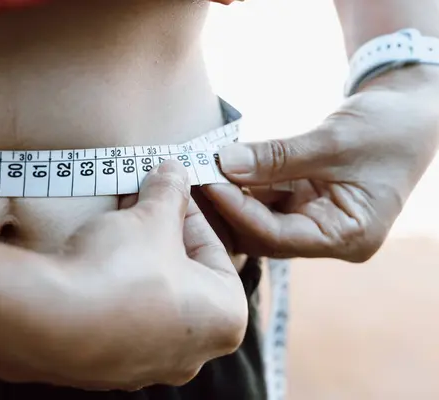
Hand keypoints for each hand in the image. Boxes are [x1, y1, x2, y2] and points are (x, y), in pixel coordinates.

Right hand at [0, 161, 246, 390]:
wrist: (50, 320)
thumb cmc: (120, 272)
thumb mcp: (152, 218)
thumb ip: (170, 192)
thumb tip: (174, 171)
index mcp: (224, 320)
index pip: (217, 254)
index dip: (192, 215)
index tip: (171, 194)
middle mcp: (193, 354)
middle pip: (184, 277)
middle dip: (163, 236)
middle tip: (144, 206)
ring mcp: (148, 367)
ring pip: (152, 300)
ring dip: (139, 261)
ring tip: (116, 227)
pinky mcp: (107, 369)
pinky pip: (120, 320)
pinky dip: (115, 290)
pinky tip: (96, 262)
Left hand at [204, 65, 438, 261]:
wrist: (412, 109)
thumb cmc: (389, 127)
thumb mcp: (332, 142)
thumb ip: (277, 157)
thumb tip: (224, 162)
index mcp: (348, 238)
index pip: (278, 236)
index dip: (239, 210)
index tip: (208, 181)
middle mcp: (328, 236)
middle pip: (263, 233)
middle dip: (228, 206)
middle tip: (193, 179)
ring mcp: (314, 219)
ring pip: (259, 216)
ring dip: (232, 193)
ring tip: (200, 171)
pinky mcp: (304, 200)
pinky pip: (266, 197)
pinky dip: (244, 182)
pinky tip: (219, 167)